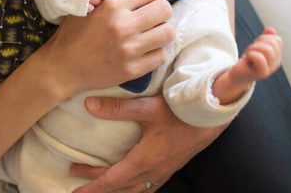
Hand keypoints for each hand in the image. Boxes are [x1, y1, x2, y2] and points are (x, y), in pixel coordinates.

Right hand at [38, 0, 190, 96]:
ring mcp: (128, 49)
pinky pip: (161, 56)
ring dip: (162, 31)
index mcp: (113, 4)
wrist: (62, 67)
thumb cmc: (73, 31)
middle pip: (165, 10)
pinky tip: (143, 50)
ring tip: (149, 33)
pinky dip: (156, 52)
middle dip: (162, 11)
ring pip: (168, 33)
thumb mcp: (85, 0)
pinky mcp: (132, 70)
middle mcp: (123, 25)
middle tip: (151, 16)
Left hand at [70, 96, 225, 192]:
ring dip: (116, 190)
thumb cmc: (181, 112)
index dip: (92, 187)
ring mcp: (164, 171)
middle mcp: (153, 171)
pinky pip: (149, 186)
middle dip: (98, 188)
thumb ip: (117, 108)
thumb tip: (89, 106)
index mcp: (144, 160)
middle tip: (78, 187)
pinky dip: (134, 188)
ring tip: (101, 187)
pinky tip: (132, 184)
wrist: (212, 117)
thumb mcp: (147, 108)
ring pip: (135, 189)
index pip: (112, 180)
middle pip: (121, 187)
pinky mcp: (171, 166)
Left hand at [230, 27, 281, 84]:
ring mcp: (270, 69)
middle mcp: (276, 63)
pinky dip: (250, 54)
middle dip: (258, 42)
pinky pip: (258, 57)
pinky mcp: (262, 73)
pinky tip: (247, 59)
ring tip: (248, 55)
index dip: (264, 38)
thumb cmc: (248, 61)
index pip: (277, 40)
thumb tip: (270, 29)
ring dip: (253, 48)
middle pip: (273, 42)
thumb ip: (265, 38)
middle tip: (250, 51)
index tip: (255, 45)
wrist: (238, 75)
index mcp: (277, 56)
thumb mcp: (257, 47)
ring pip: (267, 48)